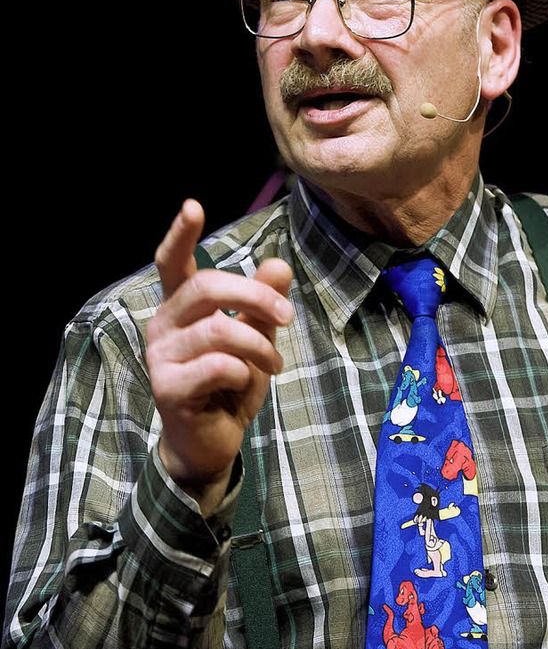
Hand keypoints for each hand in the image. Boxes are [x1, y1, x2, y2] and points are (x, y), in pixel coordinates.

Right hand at [146, 199, 292, 512]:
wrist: (211, 443)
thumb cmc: (230, 384)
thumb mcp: (256, 338)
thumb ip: (264, 304)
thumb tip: (277, 264)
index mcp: (181, 307)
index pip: (173, 262)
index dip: (181, 234)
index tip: (193, 206)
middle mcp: (163, 324)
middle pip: (207, 287)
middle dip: (256, 297)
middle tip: (286, 317)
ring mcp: (160, 356)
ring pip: (219, 328)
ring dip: (259, 345)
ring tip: (274, 362)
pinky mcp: (167, 387)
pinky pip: (218, 365)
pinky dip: (245, 372)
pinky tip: (246, 384)